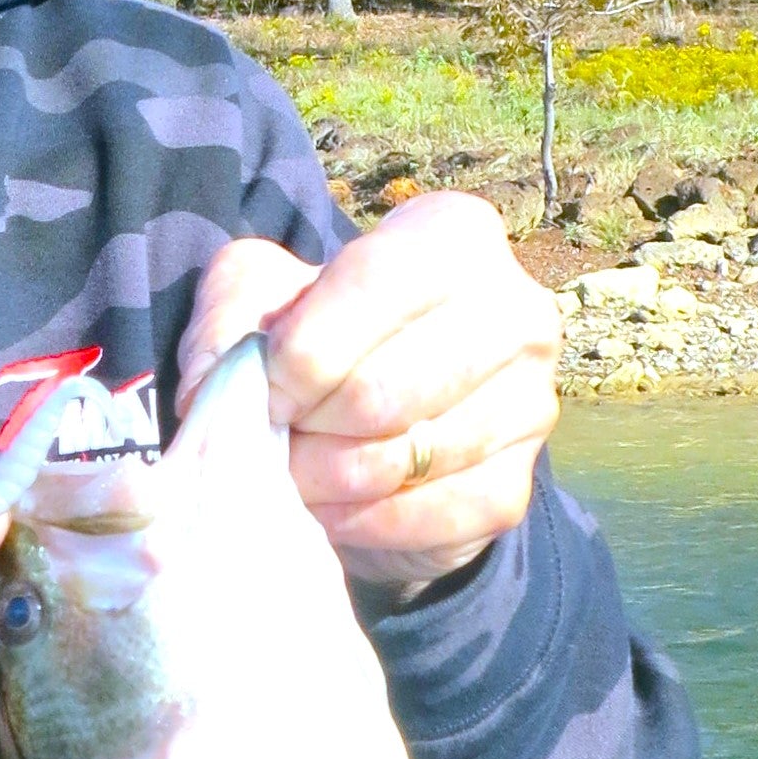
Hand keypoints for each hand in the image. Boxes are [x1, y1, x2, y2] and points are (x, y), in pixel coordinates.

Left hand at [178, 194, 559, 593]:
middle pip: (379, 391)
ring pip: (396, 461)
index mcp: (453, 236)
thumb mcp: (256, 297)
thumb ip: (233, 314)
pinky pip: (422, 518)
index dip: (297, 351)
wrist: (369, 428)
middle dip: (303, 428)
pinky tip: (331, 508)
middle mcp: (514, 312)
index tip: (262, 388)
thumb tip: (227, 381)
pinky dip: (356, 522)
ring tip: (294, 470)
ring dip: (320, 480)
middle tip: (274, 437)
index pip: (369, 287)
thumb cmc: (313, 342)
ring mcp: (530, 404)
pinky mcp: (513, 490)